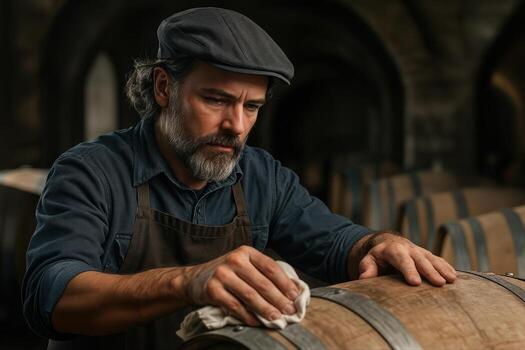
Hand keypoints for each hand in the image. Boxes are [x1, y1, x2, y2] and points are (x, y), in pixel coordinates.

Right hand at [182, 246, 298, 325]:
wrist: (194, 279)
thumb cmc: (227, 273)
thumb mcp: (243, 265)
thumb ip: (262, 273)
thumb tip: (289, 291)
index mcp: (246, 252)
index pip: (270, 267)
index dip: (285, 283)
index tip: (295, 296)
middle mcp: (235, 259)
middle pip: (262, 283)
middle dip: (278, 299)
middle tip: (289, 311)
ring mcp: (222, 274)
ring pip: (250, 295)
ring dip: (266, 309)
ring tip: (276, 319)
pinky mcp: (212, 289)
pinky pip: (234, 306)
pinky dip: (247, 316)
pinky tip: (256, 322)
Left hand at [358, 232, 456, 285]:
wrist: (387, 243)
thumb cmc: (377, 256)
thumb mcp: (368, 260)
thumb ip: (367, 268)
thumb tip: (363, 278)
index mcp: (393, 249)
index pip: (401, 259)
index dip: (409, 270)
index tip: (415, 282)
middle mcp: (408, 248)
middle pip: (420, 260)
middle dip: (430, 271)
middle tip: (439, 283)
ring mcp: (419, 251)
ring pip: (432, 259)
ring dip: (442, 269)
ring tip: (452, 280)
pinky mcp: (427, 255)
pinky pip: (439, 260)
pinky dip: (447, 267)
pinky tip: (455, 276)